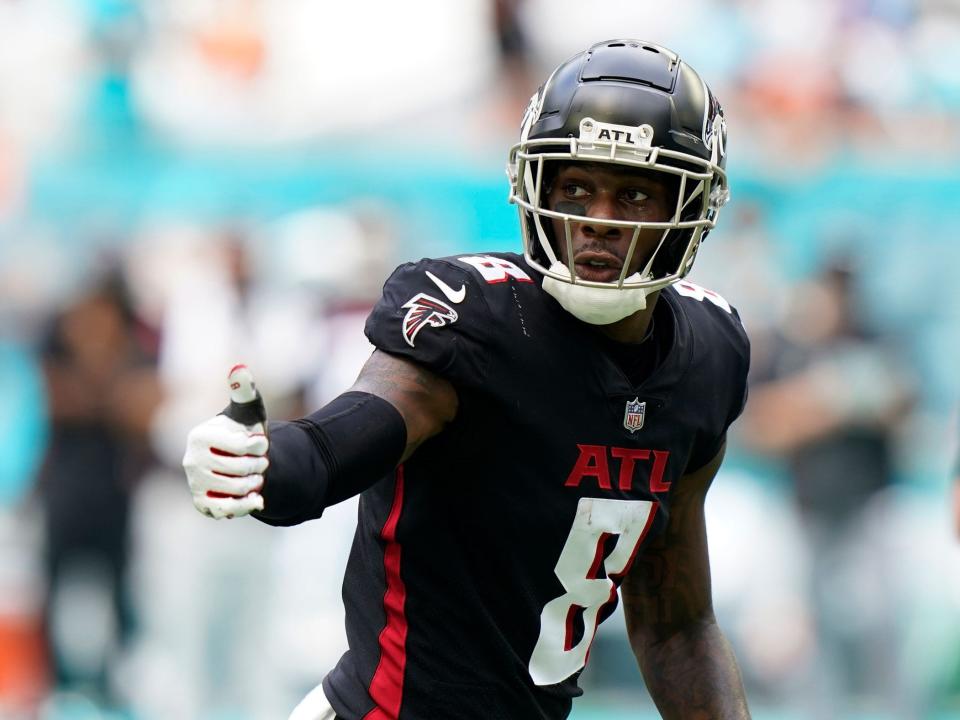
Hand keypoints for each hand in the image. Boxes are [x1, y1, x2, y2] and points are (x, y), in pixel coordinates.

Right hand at [183, 365, 268, 518]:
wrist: (239, 461)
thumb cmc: (242, 431)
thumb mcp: (247, 410)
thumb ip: (244, 390)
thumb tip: (239, 369)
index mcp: (200, 435)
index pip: (244, 445)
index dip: (261, 445)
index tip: (261, 442)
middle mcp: (191, 460)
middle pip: (241, 469)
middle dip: (259, 465)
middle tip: (259, 462)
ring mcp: (194, 483)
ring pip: (237, 489)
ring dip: (255, 483)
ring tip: (255, 476)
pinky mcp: (201, 503)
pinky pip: (226, 510)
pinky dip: (246, 506)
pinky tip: (256, 499)